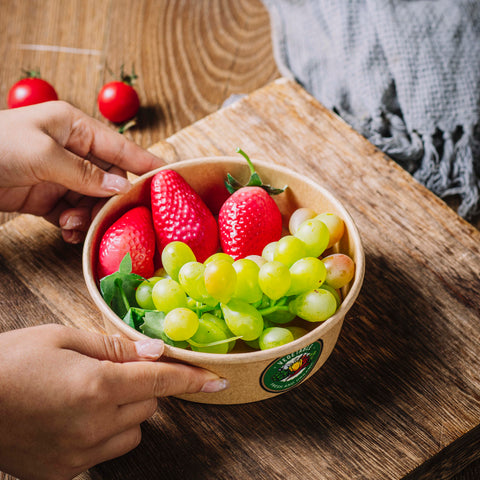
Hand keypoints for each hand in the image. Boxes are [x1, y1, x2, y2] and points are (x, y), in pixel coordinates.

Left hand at [0, 101, 163, 242]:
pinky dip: (75, 224)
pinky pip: (73, 212)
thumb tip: (120, 188)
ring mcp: (60, 175)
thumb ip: (86, 172)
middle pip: (109, 179)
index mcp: (73, 127)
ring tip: (75, 226)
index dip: (146, 163)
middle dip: (108, 200)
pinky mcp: (47, 197)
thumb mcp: (45, 154)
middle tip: (108, 218)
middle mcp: (71, 150)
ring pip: (92, 200)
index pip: (120, 147)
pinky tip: (69, 232)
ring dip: (89, 216)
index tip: (170, 177)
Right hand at [0, 324, 227, 479]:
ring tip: (91, 393)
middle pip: (150, 405)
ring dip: (127, 410)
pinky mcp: (64, 472)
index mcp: (97, 386)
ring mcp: (79, 455)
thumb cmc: (10, 361)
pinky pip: (107, 451)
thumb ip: (113, 347)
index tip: (216, 380)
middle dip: (143, 385)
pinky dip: (106, 431)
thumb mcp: (62, 338)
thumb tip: (155, 353)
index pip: (161, 382)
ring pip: (133, 430)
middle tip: (114, 370)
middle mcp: (94, 426)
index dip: (192, 379)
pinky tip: (77, 416)